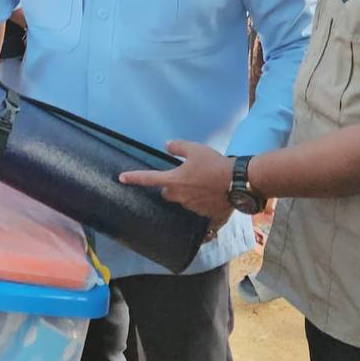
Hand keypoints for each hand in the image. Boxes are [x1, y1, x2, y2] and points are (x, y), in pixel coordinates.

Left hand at [119, 140, 235, 228]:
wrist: (237, 182)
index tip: (121, 178)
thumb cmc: (214, 164)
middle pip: (167, 192)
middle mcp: (178, 196)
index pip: (148, 178)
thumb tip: (167, 145)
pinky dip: (201, 201)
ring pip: (182, 199)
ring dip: (188, 193)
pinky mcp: (203, 215)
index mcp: (173, 181)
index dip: (134, 177)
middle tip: (185, 176)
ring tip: (203, 183)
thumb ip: (178, 147)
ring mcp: (191, 207)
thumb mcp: (195, 149)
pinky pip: (197, 207)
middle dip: (172, 186)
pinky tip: (211, 194)